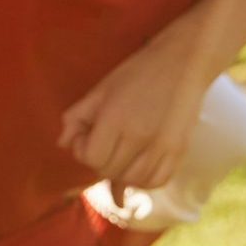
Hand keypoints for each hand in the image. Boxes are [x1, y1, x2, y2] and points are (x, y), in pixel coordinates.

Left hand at [59, 35, 206, 193]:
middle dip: (99, 162)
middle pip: (110, 171)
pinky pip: (158, 180)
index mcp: (115, 119)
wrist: (182, 64)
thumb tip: (62, 145)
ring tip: (119, 156)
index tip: (87, 137)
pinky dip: (144, 180)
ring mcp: (163, 147)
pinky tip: (137, 167)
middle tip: (103, 144)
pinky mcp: (180, 151)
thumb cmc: (136, 74)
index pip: (91, 158)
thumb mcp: (99, 91)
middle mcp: (140, 137)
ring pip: (133, 181)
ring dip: (120, 174)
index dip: (82, 151)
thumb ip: (76, 118)